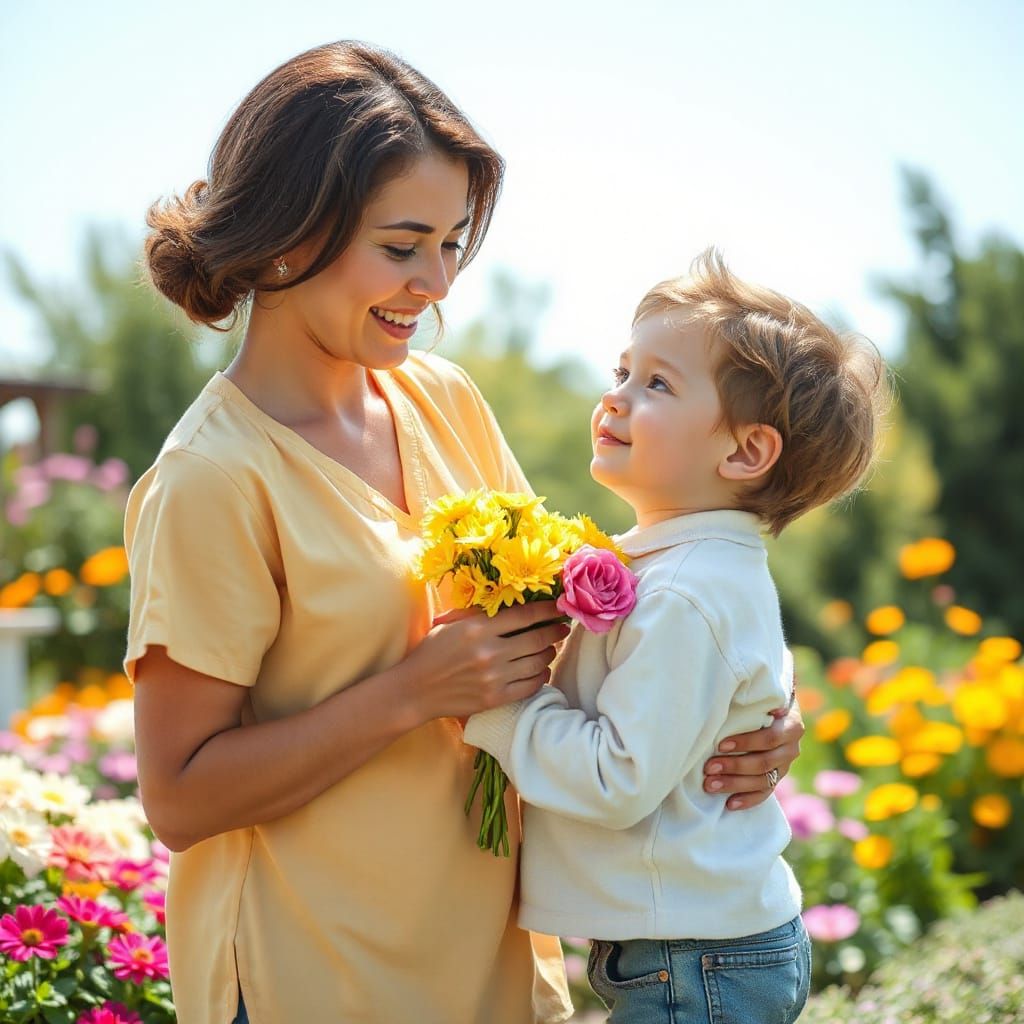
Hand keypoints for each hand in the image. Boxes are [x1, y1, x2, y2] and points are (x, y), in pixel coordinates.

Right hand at [401, 601, 570, 722]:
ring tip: (549, 648)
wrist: (416, 690)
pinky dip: (542, 676)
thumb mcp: (450, 623)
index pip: (524, 615)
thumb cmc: (431, 651)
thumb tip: (513, 602)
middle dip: (556, 632)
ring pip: (538, 662)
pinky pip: (532, 685)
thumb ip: (479, 613)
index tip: (560, 607)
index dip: (548, 610)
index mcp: (477, 628)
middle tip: (563, 628)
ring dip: (549, 654)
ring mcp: (494, 677)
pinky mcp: (496, 698)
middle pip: (538, 639)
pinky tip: (540, 670)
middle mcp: (489, 652)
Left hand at [702, 703, 803, 809]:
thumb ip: (752, 700)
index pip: (770, 738)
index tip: (721, 744)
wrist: (773, 709)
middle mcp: (792, 748)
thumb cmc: (760, 700)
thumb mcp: (759, 697)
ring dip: (735, 784)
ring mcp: (785, 766)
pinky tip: (729, 804)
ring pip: (763, 780)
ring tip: (710, 785)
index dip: (746, 742)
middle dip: (734, 766)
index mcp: (791, 725)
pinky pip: (765, 793)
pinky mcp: (777, 778)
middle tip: (709, 768)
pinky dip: (747, 800)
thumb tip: (731, 694)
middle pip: (764, 762)